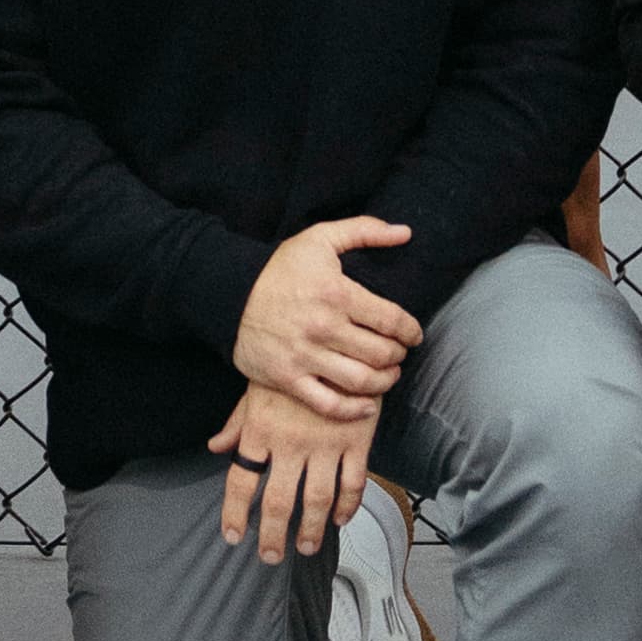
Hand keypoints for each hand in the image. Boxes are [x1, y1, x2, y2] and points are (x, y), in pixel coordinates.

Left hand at [210, 381, 381, 564]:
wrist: (337, 337)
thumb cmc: (291, 365)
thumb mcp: (257, 390)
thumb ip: (238, 424)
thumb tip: (216, 448)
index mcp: (261, 429)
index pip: (241, 480)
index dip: (235, 513)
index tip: (233, 536)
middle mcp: (291, 441)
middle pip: (278, 500)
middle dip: (273, 535)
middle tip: (270, 556)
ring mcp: (326, 442)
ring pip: (318, 500)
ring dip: (312, 530)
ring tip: (307, 546)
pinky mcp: (357, 439)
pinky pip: (353, 483)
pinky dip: (348, 506)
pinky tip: (341, 519)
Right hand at [233, 218, 418, 417]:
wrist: (228, 293)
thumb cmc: (279, 268)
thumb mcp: (320, 239)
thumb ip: (365, 230)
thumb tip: (406, 232)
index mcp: (337, 293)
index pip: (391, 319)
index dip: (410, 330)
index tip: (413, 334)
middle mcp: (324, 327)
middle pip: (381, 353)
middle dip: (398, 355)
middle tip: (399, 353)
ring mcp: (305, 356)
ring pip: (362, 381)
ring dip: (385, 381)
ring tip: (388, 375)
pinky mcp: (288, 379)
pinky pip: (329, 404)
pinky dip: (354, 410)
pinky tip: (367, 404)